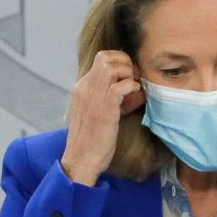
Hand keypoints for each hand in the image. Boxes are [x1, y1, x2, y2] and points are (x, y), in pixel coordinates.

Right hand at [59, 50, 142, 187]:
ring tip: (134, 86)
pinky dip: (131, 87)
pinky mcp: (104, 109)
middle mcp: (84, 89)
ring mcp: (93, 98)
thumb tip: (130, 88)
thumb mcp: (94, 112)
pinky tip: (136, 96)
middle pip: (105, 57)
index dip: (119, 63)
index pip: (100, 59)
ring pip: (111, 67)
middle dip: (124, 62)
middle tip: (134, 78)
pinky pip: (120, 87)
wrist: (82, 159)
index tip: (129, 76)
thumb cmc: (91, 139)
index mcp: (81, 88)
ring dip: (128, 73)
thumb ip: (107, 98)